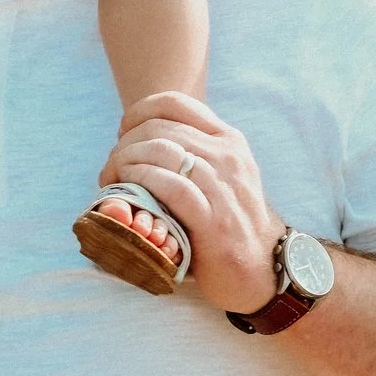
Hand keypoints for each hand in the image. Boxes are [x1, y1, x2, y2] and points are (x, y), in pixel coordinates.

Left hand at [101, 92, 283, 315]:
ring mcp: (223, 186)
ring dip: (125, 163)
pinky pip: (170, 186)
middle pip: (158, 128)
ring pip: (161, 151)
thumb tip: (143, 145)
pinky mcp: (214, 219)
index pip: (174, 103)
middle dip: (124, 145)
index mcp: (228, 140)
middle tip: (112, 170)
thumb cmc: (230, 225)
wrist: (264, 272)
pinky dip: (141, 182)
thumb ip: (193, 156)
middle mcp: (227, 156)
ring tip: (113, 182)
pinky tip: (128, 191)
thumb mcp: (221, 177)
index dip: (137, 114)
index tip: (123, 136)